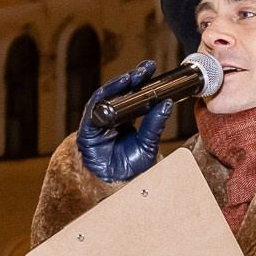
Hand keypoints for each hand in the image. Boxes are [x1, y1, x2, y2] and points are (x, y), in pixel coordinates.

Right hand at [77, 62, 175, 183]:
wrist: (115, 187)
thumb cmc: (130, 169)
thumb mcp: (148, 145)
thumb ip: (155, 125)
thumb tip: (167, 104)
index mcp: (126, 121)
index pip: (134, 97)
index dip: (142, 83)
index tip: (154, 70)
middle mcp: (112, 118)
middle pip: (121, 93)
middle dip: (132, 78)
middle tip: (146, 68)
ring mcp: (99, 122)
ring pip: (107, 97)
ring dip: (119, 84)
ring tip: (133, 76)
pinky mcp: (87, 129)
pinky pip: (94, 109)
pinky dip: (104, 97)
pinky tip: (115, 88)